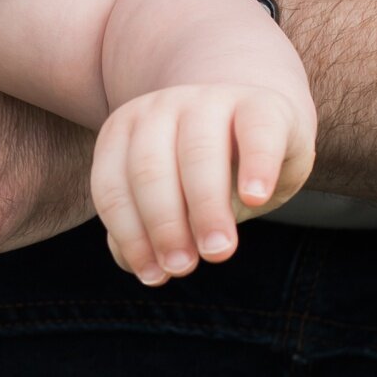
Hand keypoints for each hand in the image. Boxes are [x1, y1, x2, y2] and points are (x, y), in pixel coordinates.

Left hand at [91, 85, 314, 284]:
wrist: (260, 127)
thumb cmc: (206, 176)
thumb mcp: (171, 202)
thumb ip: (146, 231)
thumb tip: (145, 268)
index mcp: (126, 131)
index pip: (113, 186)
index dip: (130, 235)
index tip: (154, 276)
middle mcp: (161, 108)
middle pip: (149, 169)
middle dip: (163, 225)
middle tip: (183, 268)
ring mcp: (211, 100)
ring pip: (199, 153)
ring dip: (205, 208)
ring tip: (218, 251)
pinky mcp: (263, 105)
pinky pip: (257, 132)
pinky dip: (255, 166)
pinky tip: (255, 199)